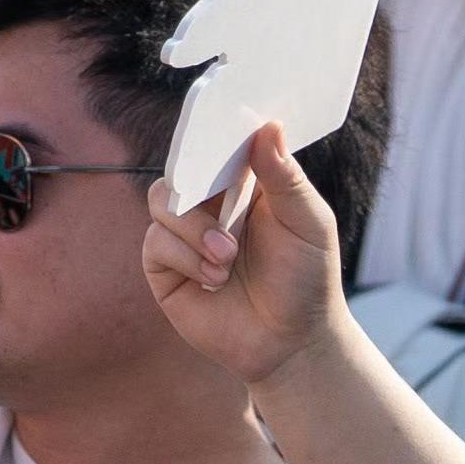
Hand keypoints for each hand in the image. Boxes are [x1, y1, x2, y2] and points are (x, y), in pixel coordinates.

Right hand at [134, 121, 356, 383]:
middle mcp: (209, 202)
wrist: (291, 343)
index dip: (212, 130)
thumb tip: (268, 127)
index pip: (218, 142)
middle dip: (195, 176)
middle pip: (180, 165)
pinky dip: (185, 257)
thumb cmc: (306, 279)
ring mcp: (184, 234)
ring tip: (227, 258)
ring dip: (195, 228)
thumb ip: (286, 177)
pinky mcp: (165, 268)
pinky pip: (156, 242)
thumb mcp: (308, 223)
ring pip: (162, 201)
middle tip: (215, 191)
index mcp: (244, 182)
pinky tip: (214, 279)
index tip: (213, 121)